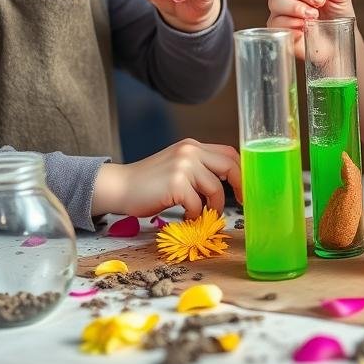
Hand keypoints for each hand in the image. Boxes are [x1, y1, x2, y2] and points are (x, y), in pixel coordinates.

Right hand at [93, 139, 241, 219]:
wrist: (119, 187)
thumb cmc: (149, 183)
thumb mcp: (178, 167)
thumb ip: (200, 169)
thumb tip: (228, 184)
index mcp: (192, 146)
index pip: (229, 153)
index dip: (241, 171)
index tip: (244, 189)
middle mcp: (190, 151)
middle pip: (230, 166)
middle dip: (239, 187)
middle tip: (240, 203)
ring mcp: (183, 166)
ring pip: (215, 188)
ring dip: (212, 206)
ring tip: (202, 214)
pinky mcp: (176, 183)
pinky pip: (198, 203)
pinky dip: (194, 214)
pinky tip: (186, 216)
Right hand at [267, 0, 354, 59]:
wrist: (339, 43)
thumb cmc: (338, 19)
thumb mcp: (342, 1)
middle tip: (320, 2)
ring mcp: (282, 11)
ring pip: (276, 1)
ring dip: (295, 7)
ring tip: (313, 16)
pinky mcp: (279, 29)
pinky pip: (275, 23)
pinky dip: (290, 24)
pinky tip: (304, 28)